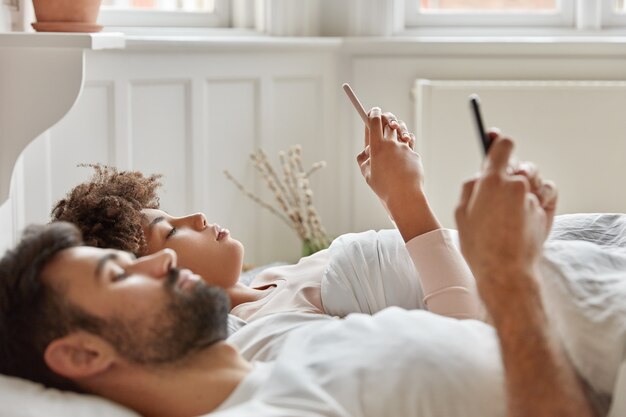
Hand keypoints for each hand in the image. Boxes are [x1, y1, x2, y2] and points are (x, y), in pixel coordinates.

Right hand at [357, 108, 422, 209]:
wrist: (405, 197)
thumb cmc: (384, 187)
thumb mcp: (367, 174)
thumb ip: (363, 160)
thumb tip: (366, 151)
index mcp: (377, 147)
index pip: (375, 121)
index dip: (374, 113)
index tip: (373, 111)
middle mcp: (392, 144)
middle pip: (390, 123)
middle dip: (387, 120)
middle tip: (386, 123)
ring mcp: (405, 149)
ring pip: (401, 133)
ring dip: (398, 132)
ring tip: (396, 140)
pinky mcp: (414, 155)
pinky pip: (409, 147)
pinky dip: (405, 150)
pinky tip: (402, 162)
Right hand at [455, 134, 555, 306]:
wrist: (505, 271)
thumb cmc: (479, 246)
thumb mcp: (460, 214)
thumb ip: (469, 188)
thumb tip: (479, 176)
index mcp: (491, 181)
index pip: (502, 146)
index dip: (498, 143)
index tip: (496, 142)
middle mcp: (515, 185)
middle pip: (518, 164)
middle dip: (510, 173)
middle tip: (498, 191)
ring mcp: (532, 197)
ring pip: (533, 178)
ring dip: (525, 185)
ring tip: (511, 205)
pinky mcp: (545, 210)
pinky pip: (547, 191)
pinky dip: (540, 194)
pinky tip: (529, 206)